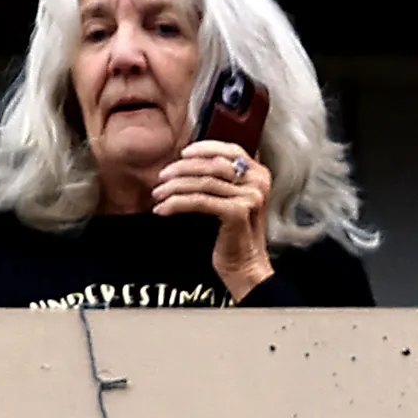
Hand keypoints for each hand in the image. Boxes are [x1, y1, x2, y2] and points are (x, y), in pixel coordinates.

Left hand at [150, 138, 275, 297]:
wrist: (246, 269)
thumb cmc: (236, 237)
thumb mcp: (235, 201)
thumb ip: (224, 180)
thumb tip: (191, 162)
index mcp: (259, 175)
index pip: (232, 149)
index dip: (205, 147)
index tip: (183, 153)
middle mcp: (258, 182)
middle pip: (213, 165)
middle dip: (182, 169)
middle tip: (162, 176)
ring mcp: (249, 197)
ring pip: (203, 183)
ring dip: (175, 187)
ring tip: (158, 194)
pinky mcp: (236, 212)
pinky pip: (200, 201)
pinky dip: (177, 203)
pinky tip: (164, 209)